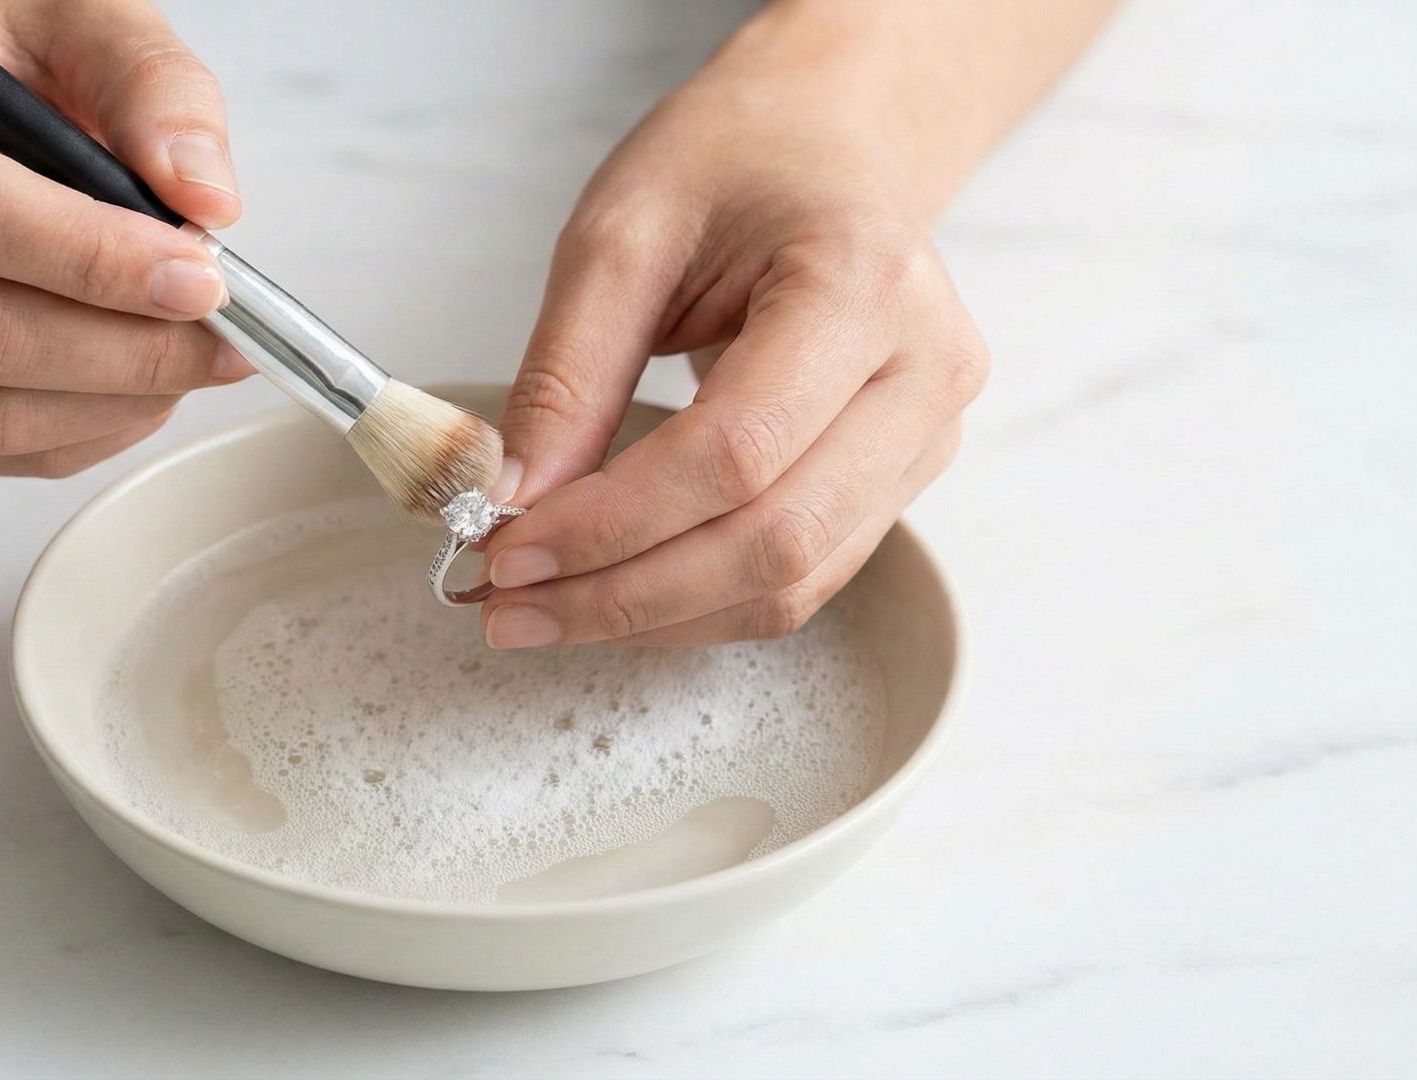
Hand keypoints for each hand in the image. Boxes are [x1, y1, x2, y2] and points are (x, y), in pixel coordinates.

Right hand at [0, 0, 246, 475]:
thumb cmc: (1, 61)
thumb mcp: (77, 18)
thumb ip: (149, 84)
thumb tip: (203, 196)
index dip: (91, 260)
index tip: (202, 277)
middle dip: (123, 350)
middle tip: (225, 337)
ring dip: (114, 402)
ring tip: (193, 358)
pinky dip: (84, 433)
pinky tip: (137, 384)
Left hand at [481, 61, 988, 646]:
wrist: (828, 141)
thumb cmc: (731, 161)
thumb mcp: (619, 233)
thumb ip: (566, 375)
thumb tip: (513, 502)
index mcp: (861, 283)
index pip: (734, 453)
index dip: (612, 524)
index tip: (505, 550)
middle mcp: (924, 370)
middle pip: (773, 540)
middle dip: (625, 593)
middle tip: (507, 607)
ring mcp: (928, 433)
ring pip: (793, 582)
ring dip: (656, 617)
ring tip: (543, 612)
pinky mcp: (903, 476)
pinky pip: (803, 576)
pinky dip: (699, 603)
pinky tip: (613, 594)